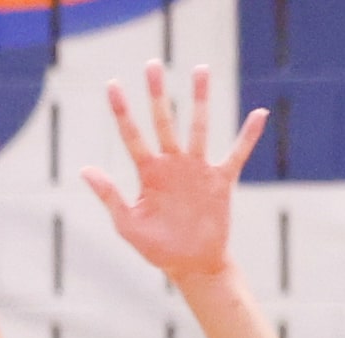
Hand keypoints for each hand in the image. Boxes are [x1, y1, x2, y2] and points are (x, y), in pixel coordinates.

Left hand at [79, 60, 266, 285]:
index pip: (132, 136)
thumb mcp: (128, 224)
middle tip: (152, 64)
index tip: (112, 85)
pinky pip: (236, 154)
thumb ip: (109, 195)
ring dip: (199, 100)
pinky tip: (259, 115)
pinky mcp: (220, 181)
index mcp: (148, 173)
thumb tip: (85, 169)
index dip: (122, 112)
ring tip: (200, 69)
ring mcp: (197, 170)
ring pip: (198, 128)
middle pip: (164, 122)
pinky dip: (248, 136)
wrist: (191, 265)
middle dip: (157, 94)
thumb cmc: (157, 248)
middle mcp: (172, 164)